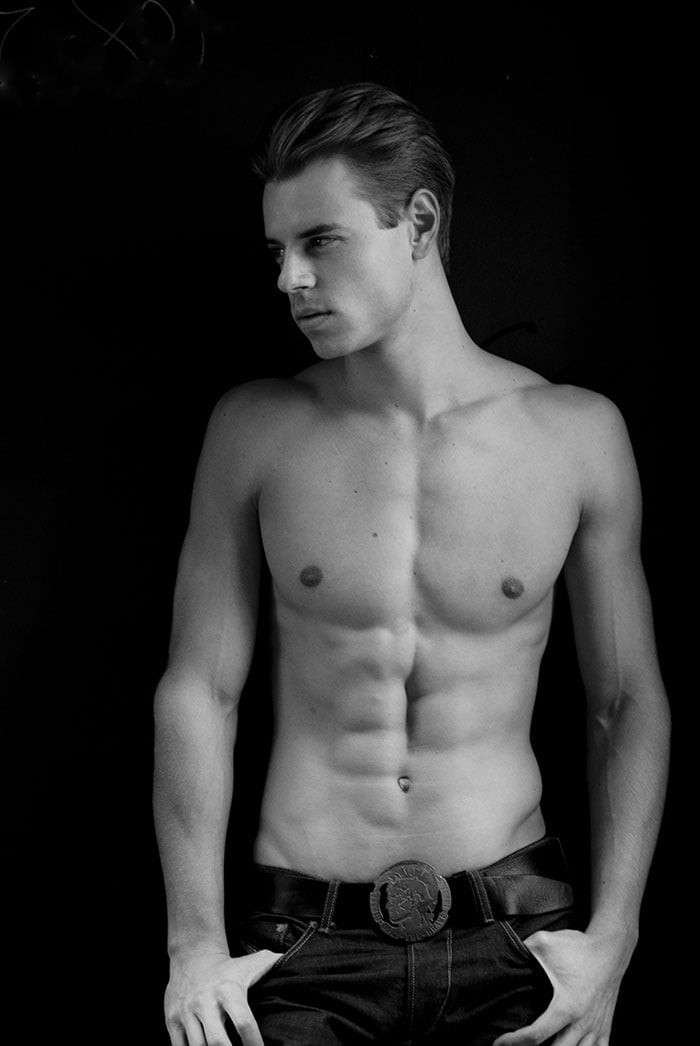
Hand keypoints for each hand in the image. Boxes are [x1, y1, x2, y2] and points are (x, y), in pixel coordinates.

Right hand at [164, 947, 283, 1045]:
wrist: (192, 956)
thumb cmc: (228, 968)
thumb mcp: (251, 964)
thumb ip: (273, 966)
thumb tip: (298, 965)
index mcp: (229, 990)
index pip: (244, 1023)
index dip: (254, 1044)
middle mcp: (206, 1002)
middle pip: (218, 1042)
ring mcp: (187, 1012)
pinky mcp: (171, 1021)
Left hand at [492, 928, 630, 1045]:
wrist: (611, 949)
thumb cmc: (579, 947)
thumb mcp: (545, 942)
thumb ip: (524, 950)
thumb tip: (504, 954)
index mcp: (566, 1007)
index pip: (536, 1035)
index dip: (514, 1042)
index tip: (499, 1042)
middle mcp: (582, 1023)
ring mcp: (596, 1027)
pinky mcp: (605, 1027)